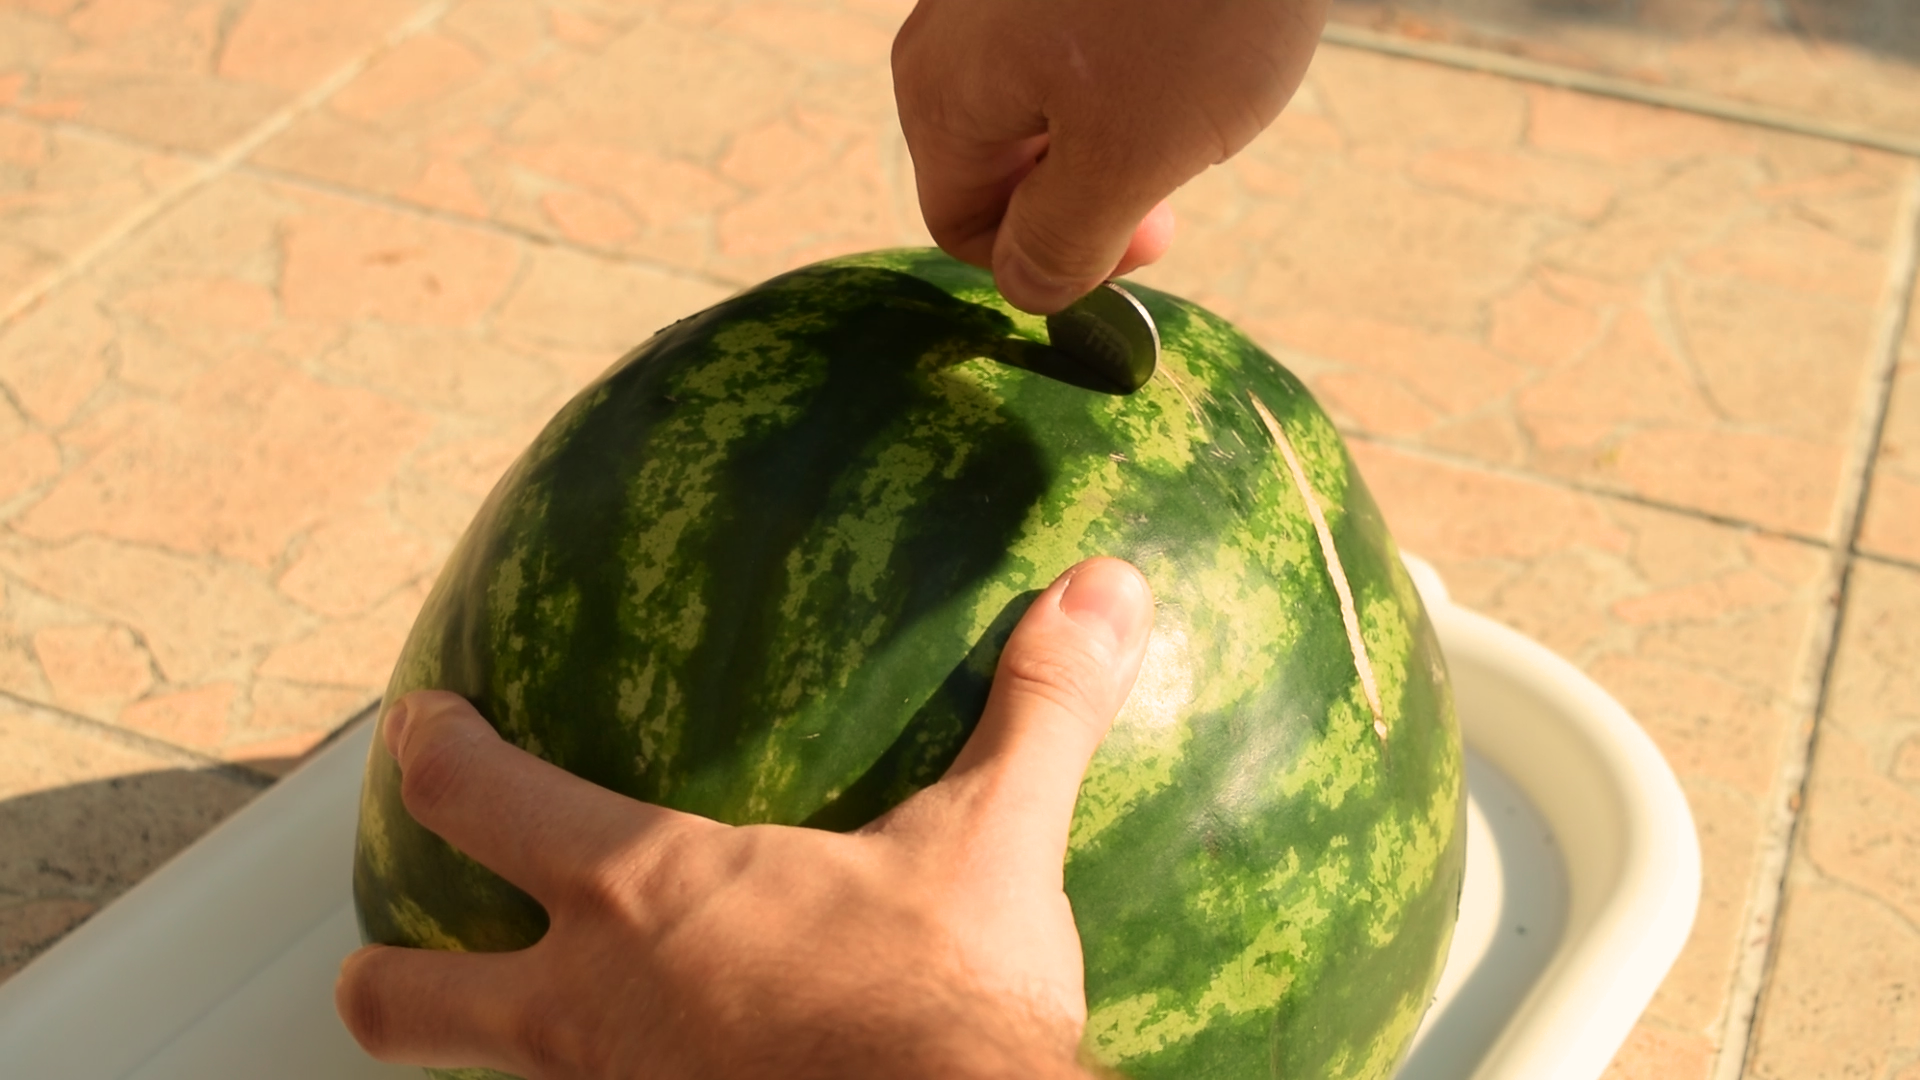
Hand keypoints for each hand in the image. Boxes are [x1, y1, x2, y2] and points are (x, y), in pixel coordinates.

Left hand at [335, 557, 1154, 1079]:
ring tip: (541, 1030)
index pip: (483, 800)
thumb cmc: (943, 1007)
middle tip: (384, 951)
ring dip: (496, 1051)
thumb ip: (1037, 710)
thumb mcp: (993, 845)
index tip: (421, 723)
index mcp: (644, 896)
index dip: (433, 753)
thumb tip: (1106, 587)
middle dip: (385, 971)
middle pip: (408, 997)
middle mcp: (589, 1012)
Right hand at [892, 0, 1326, 312]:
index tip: (1148, 237)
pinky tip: (1188, 39)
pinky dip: (1129, 66)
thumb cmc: (1192, 1)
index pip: (963, 231)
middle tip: (1176, 181)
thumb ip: (1065, 245)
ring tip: (1190, 94)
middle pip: (999, 164)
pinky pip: (1072, 43)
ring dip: (1113, 131)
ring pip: (1041, 104)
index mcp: (942, 95)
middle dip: (1086, 194)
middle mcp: (947, 34)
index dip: (1053, 262)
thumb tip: (1028, 292)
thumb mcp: (1131, 157)